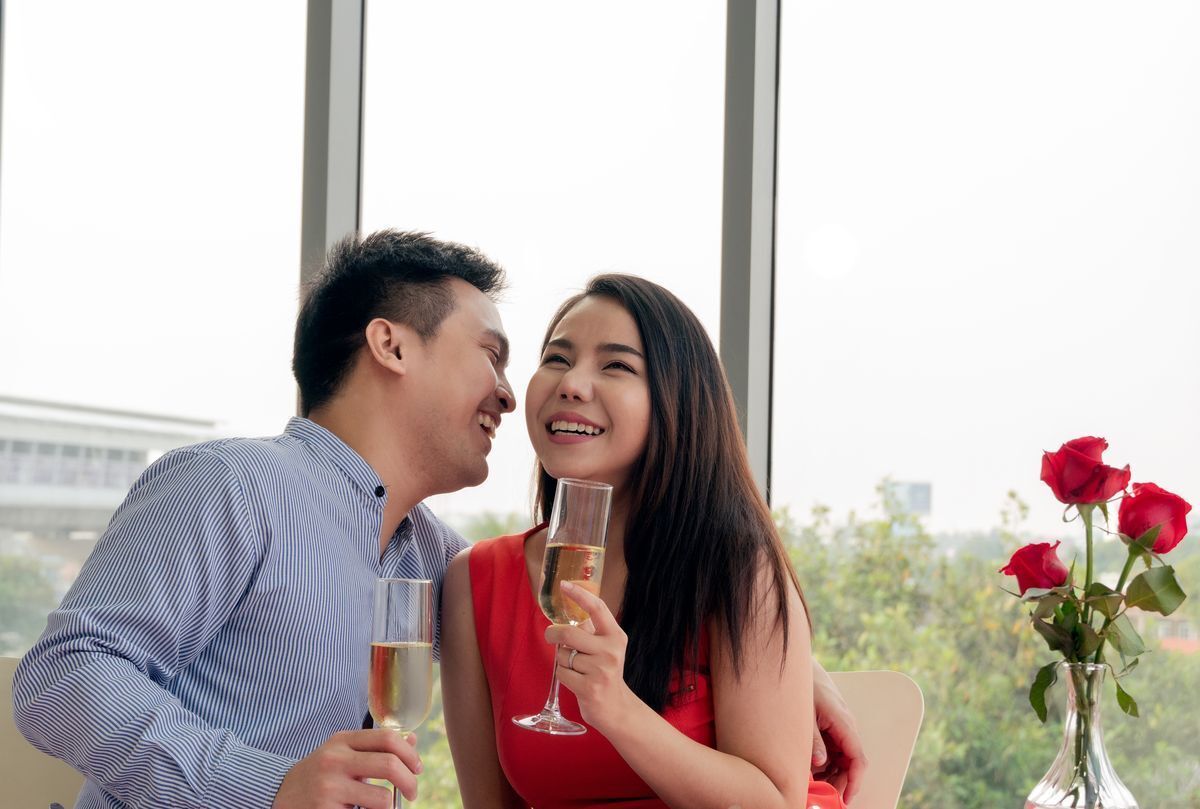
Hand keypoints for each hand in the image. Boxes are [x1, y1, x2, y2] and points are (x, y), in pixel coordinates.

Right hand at [272, 729, 421, 808]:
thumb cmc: (320, 773)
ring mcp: (329, 787)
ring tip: (388, 807)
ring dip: (392, 806)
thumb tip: (413, 740)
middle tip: (413, 792)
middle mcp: (335, 760)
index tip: (417, 768)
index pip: (388, 738)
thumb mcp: (344, 752)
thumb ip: (376, 746)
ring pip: (382, 799)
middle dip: (410, 781)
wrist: (279, 794)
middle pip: (389, 765)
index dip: (410, 754)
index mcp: (342, 741)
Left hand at [544, 581, 635, 732]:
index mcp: (616, 636)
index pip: (597, 608)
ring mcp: (601, 670)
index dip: (579, 595)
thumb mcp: (605, 648)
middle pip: (570, 633)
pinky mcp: (589, 687)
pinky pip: (562, 673)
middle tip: (551, 636)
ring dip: (562, 660)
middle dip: (554, 634)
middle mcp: (611, 651)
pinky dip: (563, 675)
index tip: (564, 584)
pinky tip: (575, 680)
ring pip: (563, 655)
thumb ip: (591, 629)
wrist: (616, 708)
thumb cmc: (604, 672)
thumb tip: (571, 605)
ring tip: (575, 668)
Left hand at [810, 660, 866, 804]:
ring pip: (842, 758)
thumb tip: (819, 762)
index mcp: (844, 723)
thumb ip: (813, 739)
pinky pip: (835, 750)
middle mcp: (846, 727)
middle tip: (823, 794)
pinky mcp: (833, 727)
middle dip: (840, 782)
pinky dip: (826, 763)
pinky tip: (812, 770)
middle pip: (851, 763)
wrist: (802, 667)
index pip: (858, 758)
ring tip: (814, 784)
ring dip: (831, 773)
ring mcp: (840, 727)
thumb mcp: (805, 714)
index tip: (846, 797)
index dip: (854, 781)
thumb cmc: (805, 686)